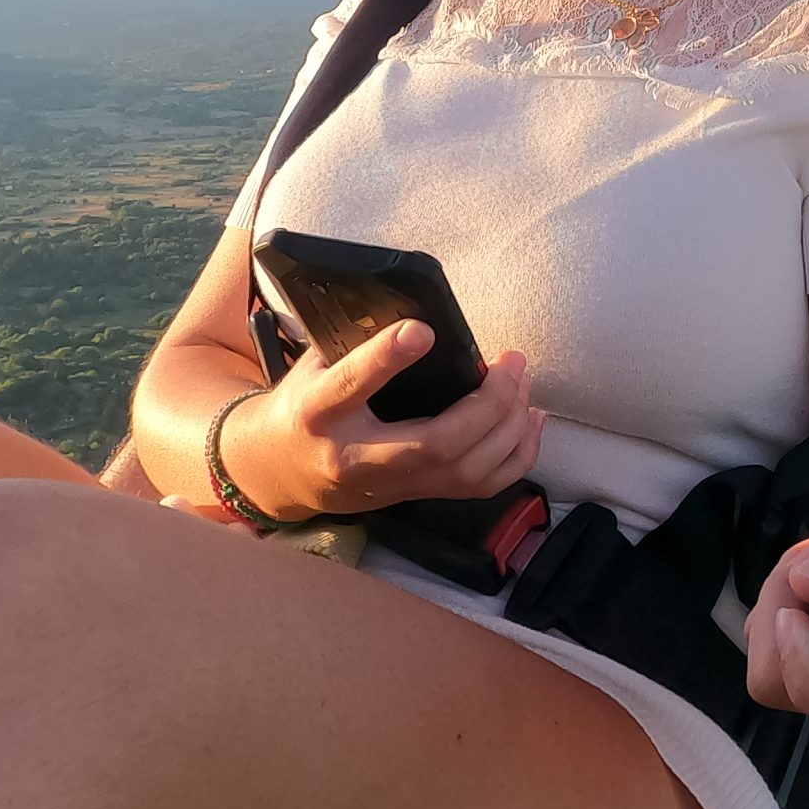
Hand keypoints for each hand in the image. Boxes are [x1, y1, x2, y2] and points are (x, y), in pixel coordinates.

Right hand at [219, 324, 544, 522]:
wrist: (279, 472)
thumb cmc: (302, 406)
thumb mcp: (312, 366)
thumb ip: (355, 345)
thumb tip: (417, 311)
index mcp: (317, 414)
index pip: (351, 387)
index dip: (386, 359)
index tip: (423, 330)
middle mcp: (357, 459)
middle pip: (434, 444)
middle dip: (486, 404)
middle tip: (511, 361)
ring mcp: (390, 487)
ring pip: (465, 471)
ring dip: (509, 426)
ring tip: (521, 382)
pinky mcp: (415, 498)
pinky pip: (479, 487)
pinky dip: (516, 455)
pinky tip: (529, 419)